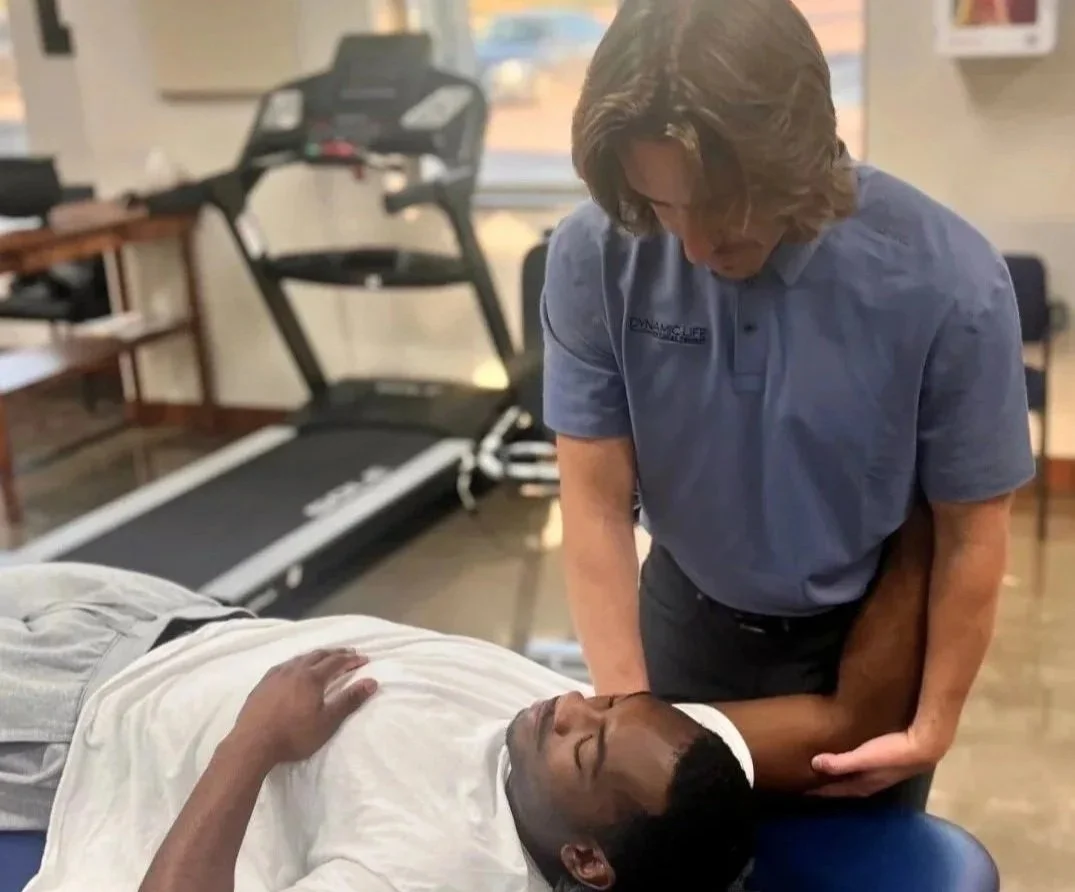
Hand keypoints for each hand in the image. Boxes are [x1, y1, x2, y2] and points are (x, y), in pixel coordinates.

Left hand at [231, 649, 377, 766]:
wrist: (252, 744)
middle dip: (335, 653)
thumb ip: (349, 700)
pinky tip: (294, 669)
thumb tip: (372, 682)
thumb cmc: (294, 735)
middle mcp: (294, 670)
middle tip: (348, 654)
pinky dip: (297, 663)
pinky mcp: (262, 684)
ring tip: (324, 658)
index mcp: (312, 678)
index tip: (364, 659)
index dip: (351, 659)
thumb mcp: (327, 722)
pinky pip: (284, 666)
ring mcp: (276, 675)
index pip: (336, 662)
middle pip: (318, 655)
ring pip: (300, 658)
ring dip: (316, 656)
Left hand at [809, 726, 947, 797]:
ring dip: (839, 776)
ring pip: (853, 779)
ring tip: (824, 770)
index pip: (835, 790)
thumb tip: (814, 764)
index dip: (818, 790)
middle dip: (827, 785)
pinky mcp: (886, 763)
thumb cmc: (893, 752)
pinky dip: (849, 767)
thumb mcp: (864, 757)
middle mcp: (870, 783)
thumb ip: (841, 762)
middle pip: (844, 787)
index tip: (800, 788)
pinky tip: (848, 758)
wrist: (925, 746)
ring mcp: (879, 775)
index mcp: (862, 785)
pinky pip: (861, 769)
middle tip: (808, 780)